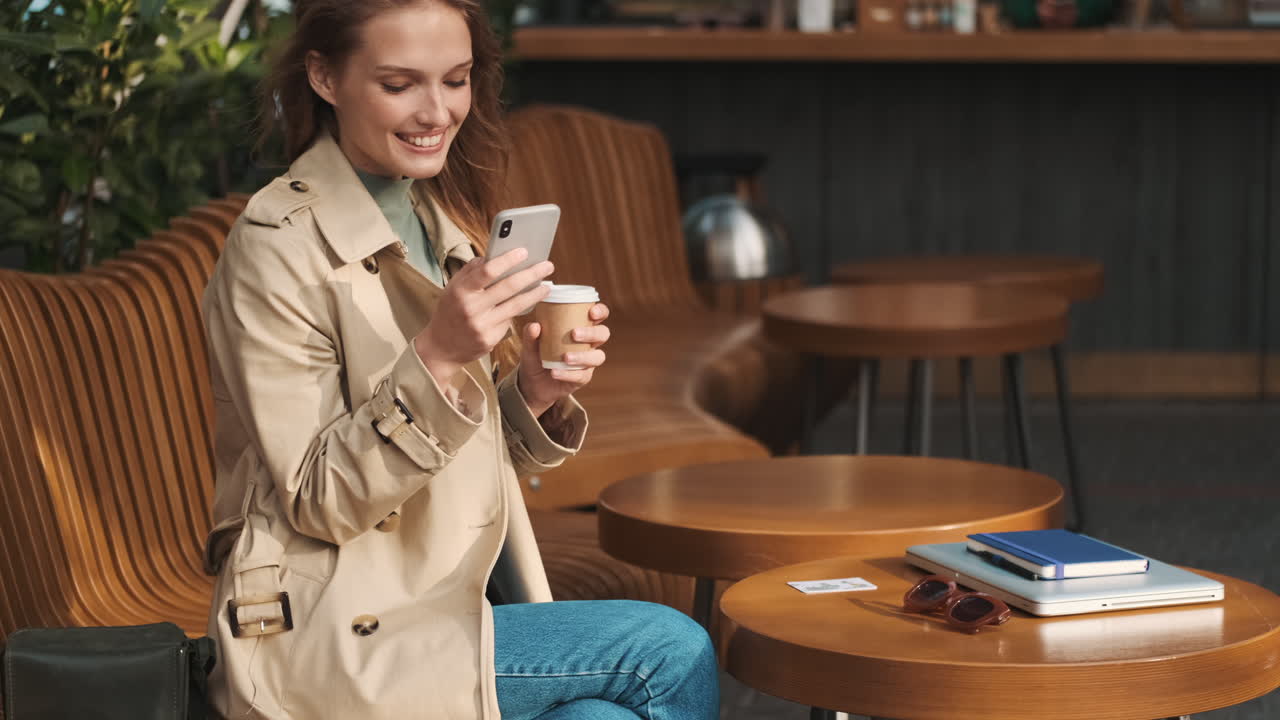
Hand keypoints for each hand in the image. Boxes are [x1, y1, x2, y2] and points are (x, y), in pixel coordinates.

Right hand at [414, 248, 553, 385]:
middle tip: (547, 266)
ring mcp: (482, 326)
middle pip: (508, 287)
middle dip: (531, 274)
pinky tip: (528, 303)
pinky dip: (519, 310)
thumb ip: (472, 271)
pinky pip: (509, 320)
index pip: (487, 271)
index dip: (508, 260)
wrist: (441, 348)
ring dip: (535, 293)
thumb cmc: (450, 312)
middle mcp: (472, 308)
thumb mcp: (453, 289)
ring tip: (547, 285)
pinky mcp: (491, 339)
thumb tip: (494, 256)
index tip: (524, 251)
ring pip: (516, 305)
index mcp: (461, 291)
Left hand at [518, 302, 610, 417]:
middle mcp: (588, 343)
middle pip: (603, 334)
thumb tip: (535, 326)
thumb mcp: (530, 345)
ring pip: (598, 357)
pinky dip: (568, 374)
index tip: (591, 312)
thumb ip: (530, 335)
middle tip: (574, 333)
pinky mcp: (582, 378)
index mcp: (580, 327)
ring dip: (583, 356)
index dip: (600, 311)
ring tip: (565, 357)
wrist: (532, 384)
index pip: (598, 315)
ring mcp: (587, 361)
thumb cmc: (536, 357)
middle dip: (592, 333)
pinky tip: (555, 372)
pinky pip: (582, 376)